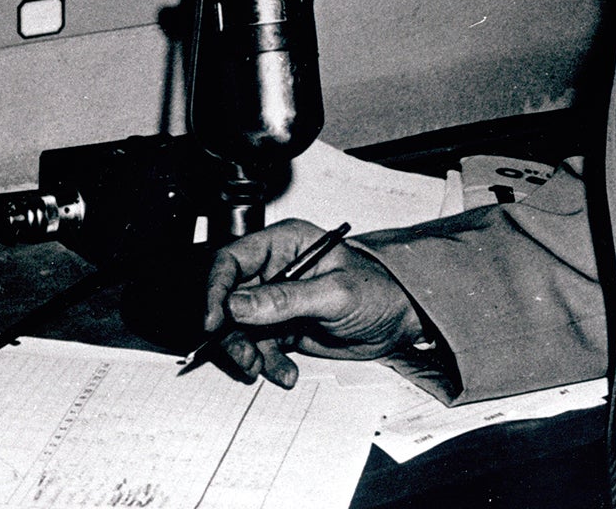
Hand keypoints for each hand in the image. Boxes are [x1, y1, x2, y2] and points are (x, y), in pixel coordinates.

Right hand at [202, 218, 423, 387]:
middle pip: (229, 298)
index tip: (214, 321)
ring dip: (248, 352)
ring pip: (240, 328)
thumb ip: (286, 299)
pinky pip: (259, 347)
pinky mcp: (282, 327)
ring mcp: (277, 300)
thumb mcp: (334, 294)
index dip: (217, 288)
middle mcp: (275, 269)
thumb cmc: (379, 291)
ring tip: (266, 368)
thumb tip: (237, 304)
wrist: (401, 322)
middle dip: (232, 332)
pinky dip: (267, 363)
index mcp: (285, 244)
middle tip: (245, 356)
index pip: (233, 259)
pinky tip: (286, 372)